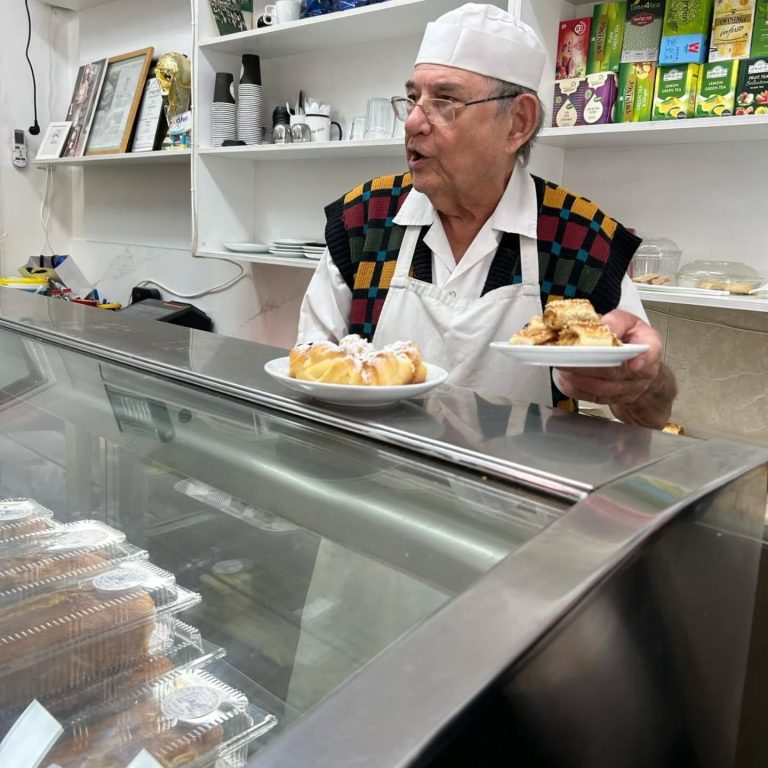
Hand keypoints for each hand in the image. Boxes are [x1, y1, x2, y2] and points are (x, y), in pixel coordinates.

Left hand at [554, 310, 675, 428]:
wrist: (637, 363)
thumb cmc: (631, 340)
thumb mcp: (628, 322)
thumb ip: (616, 321)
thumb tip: (603, 325)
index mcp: (649, 347)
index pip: (651, 353)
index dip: (642, 360)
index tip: (632, 364)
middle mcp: (642, 372)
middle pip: (615, 372)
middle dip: (589, 366)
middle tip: (568, 358)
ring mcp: (628, 389)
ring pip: (602, 389)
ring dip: (578, 378)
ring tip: (561, 366)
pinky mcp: (614, 399)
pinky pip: (593, 398)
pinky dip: (576, 389)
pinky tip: (565, 379)